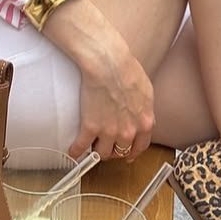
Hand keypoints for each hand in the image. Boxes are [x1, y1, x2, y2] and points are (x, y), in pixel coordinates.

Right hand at [39, 0, 154, 159]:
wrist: (109, 64)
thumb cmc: (127, 71)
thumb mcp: (146, 91)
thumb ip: (146, 110)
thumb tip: (145, 117)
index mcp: (144, 123)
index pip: (140, 146)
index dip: (133, 152)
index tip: (127, 154)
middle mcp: (128, 132)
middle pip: (121, 151)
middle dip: (114, 151)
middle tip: (107, 146)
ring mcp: (109, 132)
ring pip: (103, 153)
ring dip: (97, 152)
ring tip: (91, 148)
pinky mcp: (90, 128)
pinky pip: (82, 147)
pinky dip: (77, 151)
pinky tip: (73, 152)